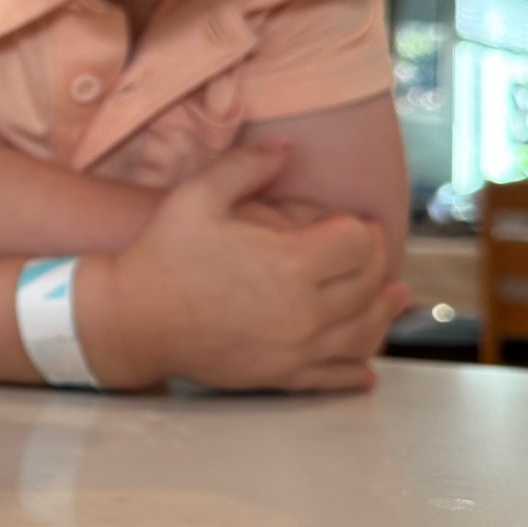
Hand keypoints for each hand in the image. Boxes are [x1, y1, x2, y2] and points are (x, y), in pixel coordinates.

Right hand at [75, 145, 412, 393]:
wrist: (131, 318)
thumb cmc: (163, 254)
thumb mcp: (198, 196)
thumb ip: (246, 166)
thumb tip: (287, 150)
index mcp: (290, 263)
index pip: (359, 244)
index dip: (362, 229)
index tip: (352, 224)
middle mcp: (303, 310)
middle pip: (368, 285)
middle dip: (377, 264)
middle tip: (369, 252)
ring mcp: (295, 349)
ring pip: (362, 332)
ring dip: (383, 313)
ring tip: (395, 298)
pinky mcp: (280, 376)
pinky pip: (332, 377)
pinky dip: (355, 372)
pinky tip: (367, 371)